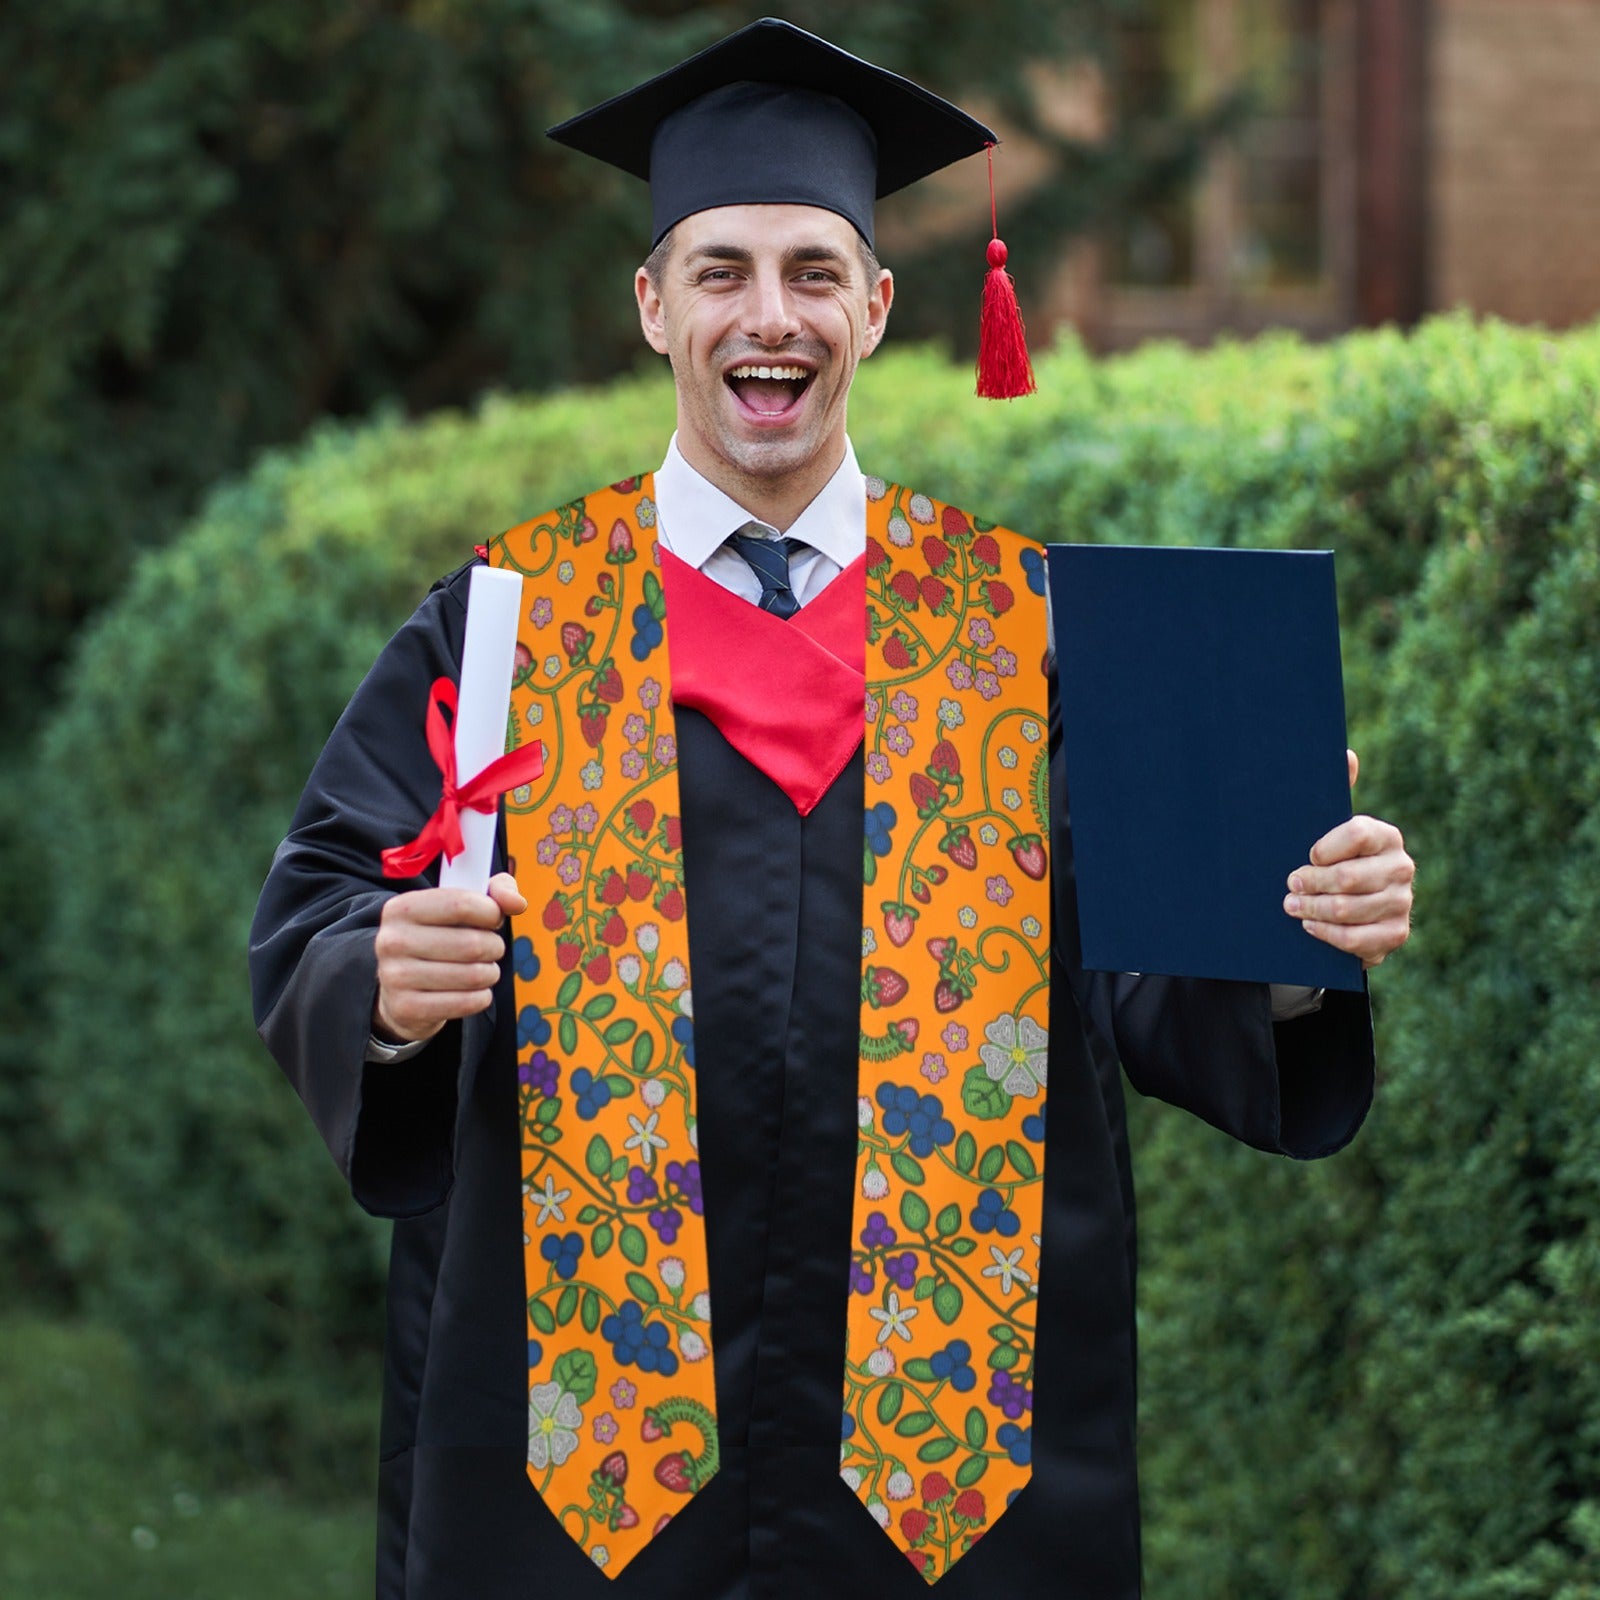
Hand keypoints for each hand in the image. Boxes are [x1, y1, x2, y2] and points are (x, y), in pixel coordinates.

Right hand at [372, 872, 526, 1043]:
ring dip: (490, 973)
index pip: (461, 904)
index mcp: (402, 908)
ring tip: (483, 970)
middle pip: (471, 944)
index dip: (491, 912)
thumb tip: (517, 903)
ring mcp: (395, 976)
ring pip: (472, 975)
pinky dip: (481, 997)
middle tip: (491, 949)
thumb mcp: (460, 905)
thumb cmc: (439, 937)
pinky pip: (465, 1003)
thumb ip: (495, 892)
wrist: (401, 988)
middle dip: (494, 947)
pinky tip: (474, 991)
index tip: (494, 919)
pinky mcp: (406, 1008)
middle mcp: (392, 940)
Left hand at [1284, 750, 1413, 967]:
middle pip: (1348, 877)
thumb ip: (1336, 792)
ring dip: (1312, 909)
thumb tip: (1346, 754)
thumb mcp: (1329, 828)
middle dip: (1310, 883)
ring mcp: (1402, 903)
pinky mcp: (1395, 934)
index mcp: (1386, 836)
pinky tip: (1310, 926)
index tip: (1306, 855)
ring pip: (1348, 909)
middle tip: (1289, 885)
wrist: (1350, 909)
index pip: (1356, 833)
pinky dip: (1327, 934)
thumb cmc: (1333, 860)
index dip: (1325, 847)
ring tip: (1291, 906)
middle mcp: (1401, 867)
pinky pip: (1356, 939)